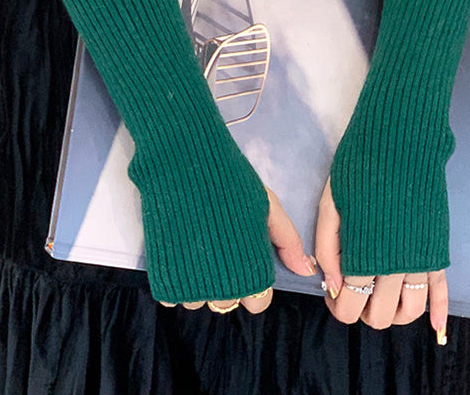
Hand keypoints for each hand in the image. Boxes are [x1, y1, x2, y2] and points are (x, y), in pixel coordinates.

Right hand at [159, 186, 317, 313]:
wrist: (183, 167)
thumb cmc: (230, 183)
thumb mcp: (267, 207)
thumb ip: (287, 241)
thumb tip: (306, 270)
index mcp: (249, 271)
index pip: (258, 302)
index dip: (254, 286)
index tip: (245, 262)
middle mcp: (220, 285)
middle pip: (227, 303)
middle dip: (225, 282)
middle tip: (220, 249)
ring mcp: (190, 284)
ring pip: (197, 301)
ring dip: (198, 283)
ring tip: (197, 248)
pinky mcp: (164, 278)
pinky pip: (171, 296)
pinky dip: (175, 280)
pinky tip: (180, 252)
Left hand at [315, 177, 447, 338]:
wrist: (399, 146)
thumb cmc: (358, 171)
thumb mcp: (330, 206)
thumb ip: (328, 249)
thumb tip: (333, 286)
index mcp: (363, 256)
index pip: (350, 307)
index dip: (338, 307)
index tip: (334, 293)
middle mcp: (394, 266)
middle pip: (380, 315)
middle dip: (364, 311)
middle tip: (355, 291)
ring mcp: (420, 260)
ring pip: (410, 311)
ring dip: (394, 313)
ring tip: (381, 297)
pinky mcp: (437, 250)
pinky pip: (442, 291)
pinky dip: (440, 313)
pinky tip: (435, 327)